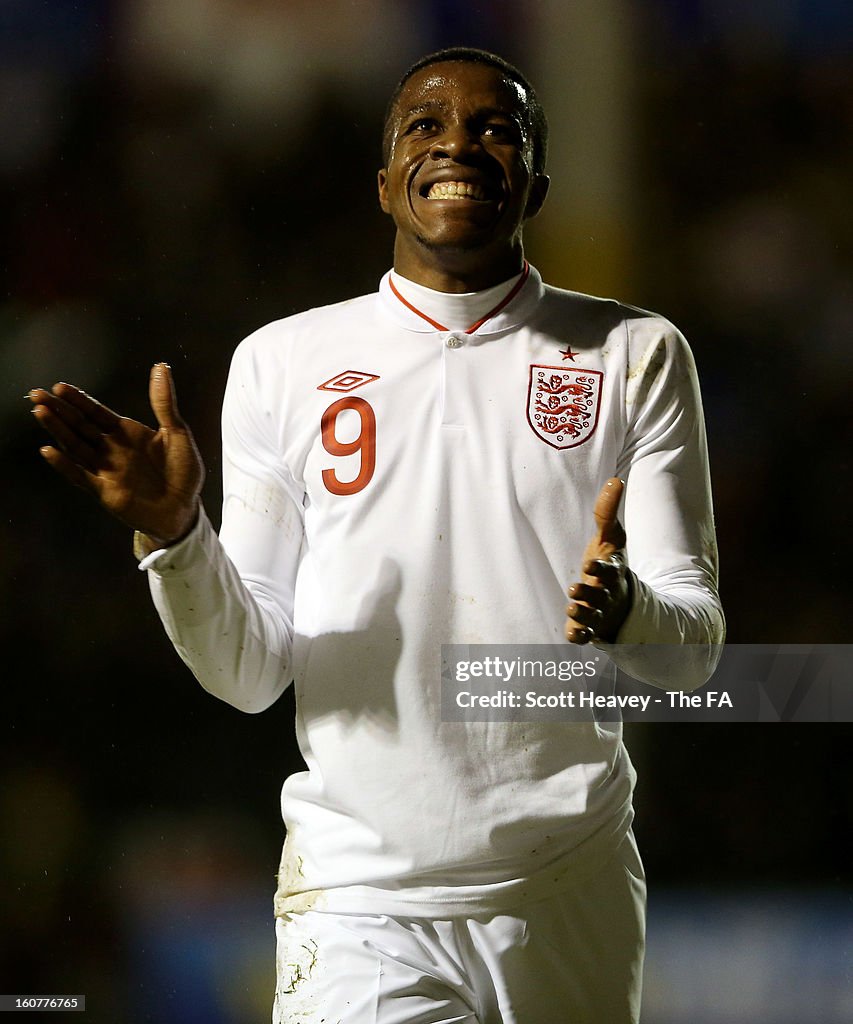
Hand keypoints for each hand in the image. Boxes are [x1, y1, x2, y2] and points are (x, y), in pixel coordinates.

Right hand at [29, 363, 203, 544]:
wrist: (185, 509)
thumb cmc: (184, 471)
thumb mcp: (177, 432)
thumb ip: (164, 403)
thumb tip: (161, 366)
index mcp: (126, 433)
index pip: (96, 412)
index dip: (78, 400)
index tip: (60, 387)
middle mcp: (111, 449)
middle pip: (79, 426)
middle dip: (59, 410)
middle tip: (37, 394)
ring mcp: (106, 470)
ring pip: (75, 446)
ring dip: (57, 430)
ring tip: (40, 412)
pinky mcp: (105, 492)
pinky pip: (80, 476)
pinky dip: (64, 465)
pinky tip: (49, 450)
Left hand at [565, 477, 629, 644]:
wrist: (620, 600)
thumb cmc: (609, 564)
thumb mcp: (610, 537)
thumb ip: (608, 511)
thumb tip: (617, 479)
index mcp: (612, 571)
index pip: (609, 569)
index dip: (601, 567)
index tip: (590, 565)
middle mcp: (607, 593)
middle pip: (600, 594)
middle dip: (589, 594)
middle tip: (574, 591)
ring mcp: (600, 612)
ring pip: (593, 616)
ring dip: (583, 614)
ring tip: (571, 608)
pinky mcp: (590, 627)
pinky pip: (587, 634)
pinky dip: (581, 636)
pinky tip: (572, 635)